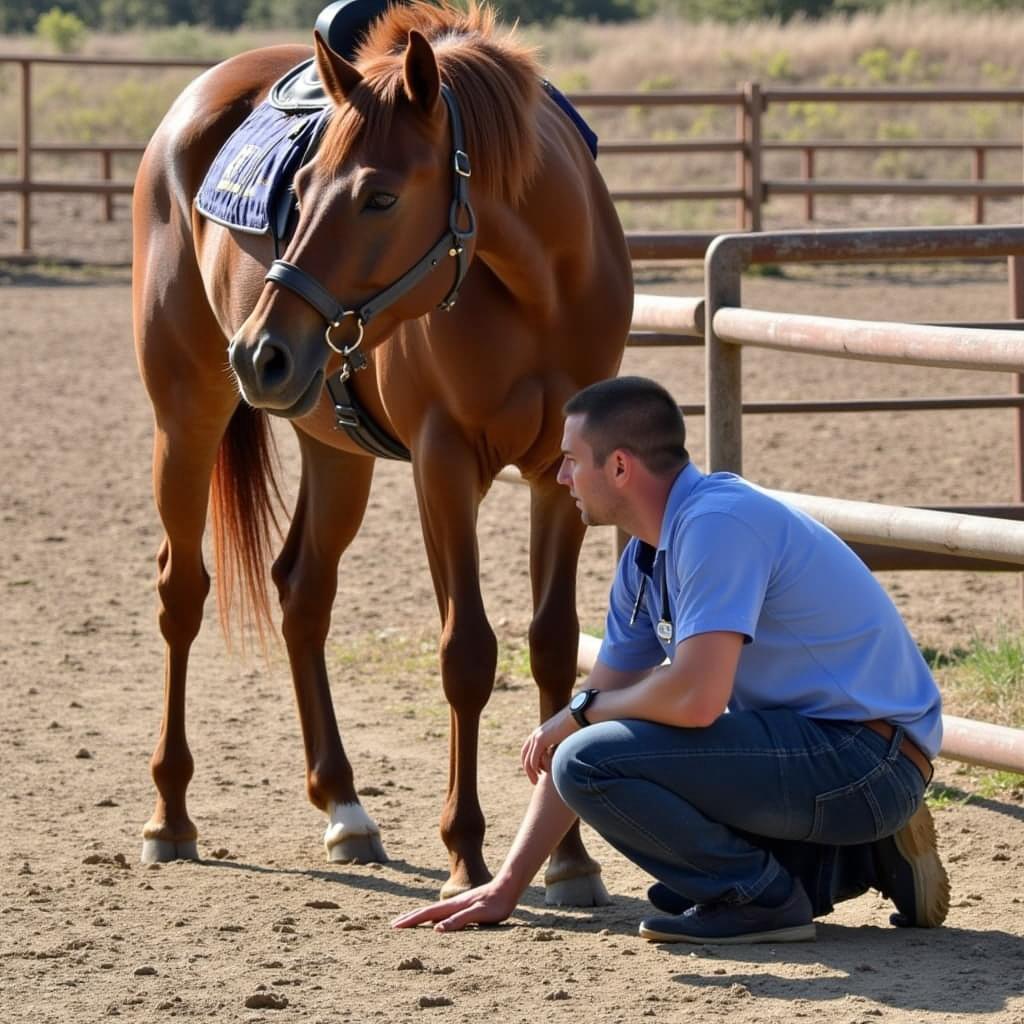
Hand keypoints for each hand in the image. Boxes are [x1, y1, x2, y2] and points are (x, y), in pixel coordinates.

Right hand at [391, 881, 516, 932]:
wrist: (508, 887)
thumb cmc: (496, 903)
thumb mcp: (479, 913)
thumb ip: (459, 921)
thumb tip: (436, 929)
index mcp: (453, 907)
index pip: (427, 914)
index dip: (411, 921)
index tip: (395, 926)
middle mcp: (453, 904)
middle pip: (426, 911)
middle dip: (410, 918)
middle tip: (393, 924)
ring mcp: (458, 904)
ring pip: (433, 911)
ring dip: (418, 917)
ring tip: (408, 921)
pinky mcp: (464, 905)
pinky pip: (442, 913)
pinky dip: (431, 917)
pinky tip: (433, 921)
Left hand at [521, 707, 575, 784]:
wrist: (577, 715)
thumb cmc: (574, 725)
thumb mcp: (564, 737)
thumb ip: (560, 745)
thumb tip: (563, 754)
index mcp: (539, 733)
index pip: (528, 751)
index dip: (530, 763)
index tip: (536, 774)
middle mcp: (535, 734)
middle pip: (525, 756)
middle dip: (528, 770)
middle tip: (534, 781)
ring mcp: (537, 736)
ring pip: (528, 760)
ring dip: (532, 772)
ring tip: (537, 781)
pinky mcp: (541, 740)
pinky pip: (534, 758)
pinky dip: (537, 768)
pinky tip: (543, 774)